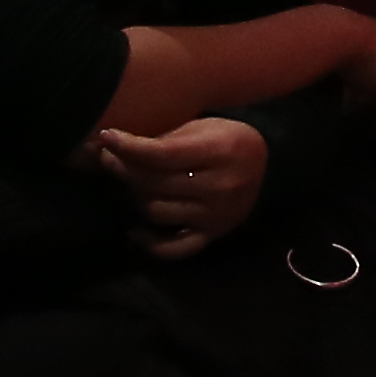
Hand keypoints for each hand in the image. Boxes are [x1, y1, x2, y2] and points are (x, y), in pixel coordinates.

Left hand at [93, 114, 270, 258]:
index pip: (162, 154)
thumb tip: (113, 147)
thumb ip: (165, 140)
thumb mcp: (203, 128)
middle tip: (108, 158)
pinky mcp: (212, 235)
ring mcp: (216, 215)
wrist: (269, 168)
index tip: (106, 137)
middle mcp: (220, 186)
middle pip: (154, 183)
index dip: (128, 146)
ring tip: (132, 184)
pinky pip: (173, 249)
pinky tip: (135, 232)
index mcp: (220, 152)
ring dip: (135, 196)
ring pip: (156, 211)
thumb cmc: (228, 141)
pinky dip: (149, 243)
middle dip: (123, 168)